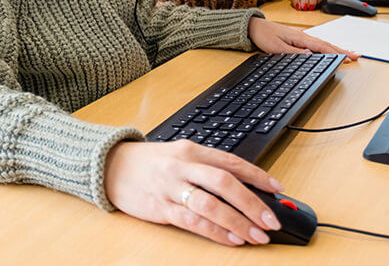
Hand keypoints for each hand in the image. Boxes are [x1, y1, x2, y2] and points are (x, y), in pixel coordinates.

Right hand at [104, 140, 284, 245]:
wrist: (111, 166)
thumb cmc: (150, 163)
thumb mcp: (180, 155)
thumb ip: (207, 168)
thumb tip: (244, 187)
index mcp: (192, 150)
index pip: (231, 162)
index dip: (258, 176)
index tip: (277, 189)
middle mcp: (183, 166)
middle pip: (224, 183)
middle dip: (252, 203)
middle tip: (271, 219)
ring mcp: (171, 187)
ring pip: (210, 204)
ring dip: (237, 221)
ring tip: (256, 235)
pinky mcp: (160, 207)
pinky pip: (192, 221)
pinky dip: (215, 231)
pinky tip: (231, 239)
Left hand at [248, 17, 360, 60]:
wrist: (254, 27)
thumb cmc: (264, 35)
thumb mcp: (277, 48)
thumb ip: (295, 53)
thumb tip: (311, 56)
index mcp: (301, 38)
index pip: (323, 47)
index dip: (338, 53)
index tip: (349, 58)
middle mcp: (303, 36)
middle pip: (326, 45)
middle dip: (342, 51)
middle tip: (356, 57)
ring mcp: (301, 37)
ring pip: (322, 44)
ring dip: (336, 50)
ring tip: (348, 55)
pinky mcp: (297, 39)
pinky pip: (316, 44)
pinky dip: (326, 48)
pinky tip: (329, 51)